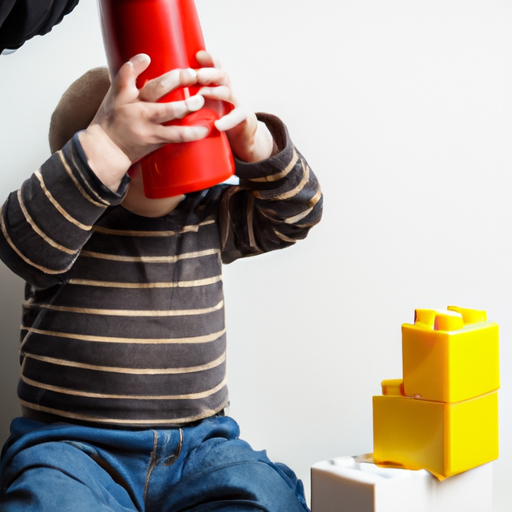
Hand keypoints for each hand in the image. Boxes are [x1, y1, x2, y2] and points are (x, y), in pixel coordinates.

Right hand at [79, 54, 208, 190]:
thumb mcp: (115, 96)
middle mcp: (135, 108)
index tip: (147, 58)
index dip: (136, 65)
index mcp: (124, 95)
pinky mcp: (155, 140)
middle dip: (174, 80)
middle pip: (154, 90)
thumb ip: (128, 78)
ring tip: (201, 100)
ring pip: (168, 113)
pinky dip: (191, 133)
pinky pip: (176, 136)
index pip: (126, 75)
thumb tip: (145, 57)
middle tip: (192, 74)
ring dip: (187, 106)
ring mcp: (146, 125)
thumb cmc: (113, 120)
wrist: (109, 150)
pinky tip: (204, 128)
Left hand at [195, 51, 273, 162]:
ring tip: (201, 94)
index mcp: (216, 83)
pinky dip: (228, 120)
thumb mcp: (203, 103)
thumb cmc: (217, 115)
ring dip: (214, 92)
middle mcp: (227, 89)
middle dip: (209, 73)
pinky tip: (218, 124)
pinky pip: (237, 116)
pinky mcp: (243, 117)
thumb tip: (168, 88)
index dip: (208, 60)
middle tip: (197, 75)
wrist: (242, 132)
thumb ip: (190, 95)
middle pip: (220, 75)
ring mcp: (236, 102)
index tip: (198, 55)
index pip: (214, 66)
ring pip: (227, 92)